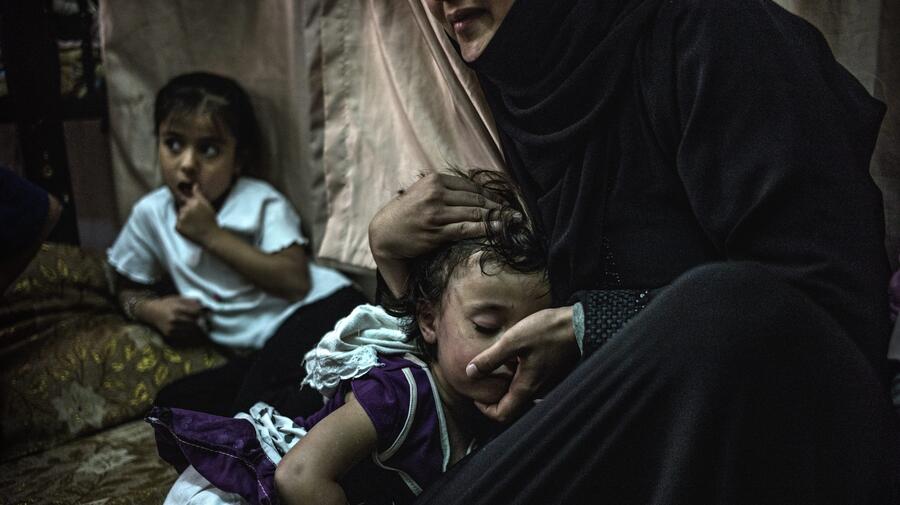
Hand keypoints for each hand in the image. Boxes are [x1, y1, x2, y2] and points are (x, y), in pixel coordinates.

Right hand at [140, 295, 207, 341]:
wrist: (151, 312)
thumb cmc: (167, 304)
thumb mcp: (178, 298)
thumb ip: (191, 302)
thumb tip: (205, 306)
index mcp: (177, 308)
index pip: (195, 313)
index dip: (203, 314)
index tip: (208, 314)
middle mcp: (174, 319)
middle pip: (195, 323)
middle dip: (203, 322)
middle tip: (208, 322)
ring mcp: (171, 328)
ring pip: (191, 331)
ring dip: (198, 329)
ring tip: (202, 326)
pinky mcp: (169, 334)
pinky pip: (185, 336)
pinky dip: (191, 333)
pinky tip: (193, 330)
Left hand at [176, 184, 218, 244]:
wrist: (211, 236)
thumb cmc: (210, 221)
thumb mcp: (207, 205)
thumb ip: (199, 194)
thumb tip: (194, 185)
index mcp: (194, 202)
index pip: (184, 198)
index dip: (187, 203)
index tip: (192, 209)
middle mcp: (187, 208)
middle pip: (181, 207)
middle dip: (186, 211)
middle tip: (195, 219)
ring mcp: (181, 217)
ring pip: (179, 215)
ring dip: (183, 218)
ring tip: (193, 224)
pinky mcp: (178, 226)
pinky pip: (177, 224)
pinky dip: (182, 226)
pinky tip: (190, 229)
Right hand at [369, 172, 501, 294]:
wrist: (384, 232)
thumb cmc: (407, 213)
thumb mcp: (424, 192)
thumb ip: (446, 190)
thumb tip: (476, 194)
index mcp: (435, 180)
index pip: (471, 187)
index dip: (491, 195)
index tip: (504, 203)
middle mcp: (436, 194)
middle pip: (476, 200)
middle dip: (498, 207)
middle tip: (515, 214)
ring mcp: (436, 213)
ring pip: (474, 214)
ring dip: (496, 219)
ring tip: (512, 223)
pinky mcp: (436, 231)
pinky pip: (466, 229)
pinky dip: (485, 230)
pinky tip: (497, 231)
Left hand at [466, 306, 578, 422]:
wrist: (578, 324)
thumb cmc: (548, 332)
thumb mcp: (512, 342)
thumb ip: (490, 358)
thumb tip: (470, 372)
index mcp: (526, 387)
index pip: (503, 415)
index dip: (486, 410)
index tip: (477, 396)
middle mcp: (537, 389)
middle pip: (512, 406)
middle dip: (495, 398)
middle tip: (484, 383)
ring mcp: (545, 382)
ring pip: (521, 394)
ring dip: (506, 386)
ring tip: (496, 369)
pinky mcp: (549, 371)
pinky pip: (530, 382)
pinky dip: (517, 377)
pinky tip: (514, 360)